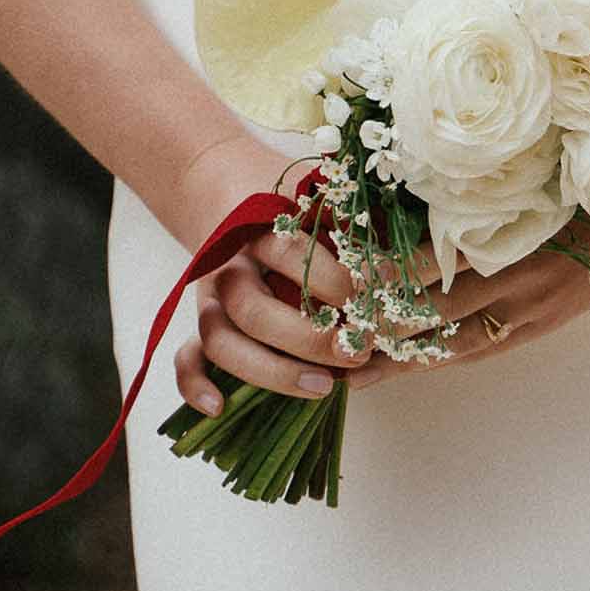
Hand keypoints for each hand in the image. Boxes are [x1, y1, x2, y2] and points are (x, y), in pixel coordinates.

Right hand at [169, 136, 366, 414]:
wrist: (228, 183)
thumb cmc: (294, 197)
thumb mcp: (324, 197)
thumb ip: (354, 223)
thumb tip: (402, 264)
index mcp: (260, 227)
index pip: (292, 254)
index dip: (336, 280)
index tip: (379, 295)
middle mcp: (231, 264)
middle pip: (253, 310)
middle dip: (308, 338)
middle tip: (357, 349)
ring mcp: (211, 296)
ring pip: (222, 340)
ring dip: (271, 371)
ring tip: (323, 387)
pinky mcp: (202, 321)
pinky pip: (187, 356)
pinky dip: (195, 383)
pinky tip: (219, 408)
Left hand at [345, 218, 589, 391]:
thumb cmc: (562, 201)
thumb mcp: (514, 194)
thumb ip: (459, 205)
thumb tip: (389, 208)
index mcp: (508, 234)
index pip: (435, 260)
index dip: (390, 272)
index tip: (348, 277)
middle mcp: (515, 277)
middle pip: (436, 308)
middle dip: (382, 322)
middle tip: (334, 332)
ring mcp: (526, 311)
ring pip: (452, 342)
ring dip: (401, 357)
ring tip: (355, 372)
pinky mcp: (534, 332)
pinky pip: (476, 352)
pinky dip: (436, 362)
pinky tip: (402, 372)